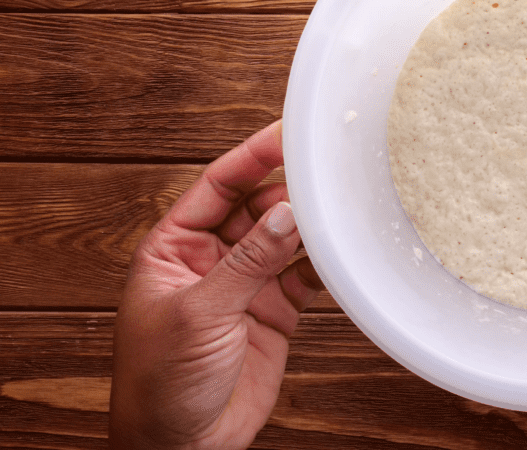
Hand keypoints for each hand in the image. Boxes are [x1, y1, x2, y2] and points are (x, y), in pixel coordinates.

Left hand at [110, 121, 324, 449]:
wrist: (181, 446)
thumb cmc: (158, 384)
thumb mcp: (199, 314)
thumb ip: (247, 262)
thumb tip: (285, 214)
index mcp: (174, 249)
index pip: (217, 186)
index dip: (251, 157)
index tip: (285, 133)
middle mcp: (211, 260)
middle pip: (257, 206)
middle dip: (289, 190)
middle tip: (327, 176)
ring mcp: (245, 286)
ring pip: (284, 238)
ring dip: (310, 226)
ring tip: (342, 208)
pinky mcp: (273, 313)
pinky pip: (304, 276)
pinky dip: (324, 265)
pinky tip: (342, 253)